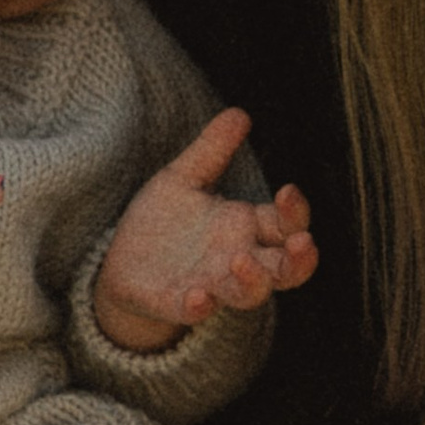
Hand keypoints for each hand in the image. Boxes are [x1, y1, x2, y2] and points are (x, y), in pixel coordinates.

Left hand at [91, 108, 315, 353]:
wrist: (121, 262)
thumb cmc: (163, 223)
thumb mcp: (183, 178)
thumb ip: (211, 151)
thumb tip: (239, 113)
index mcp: (245, 229)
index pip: (286, 225)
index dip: (295, 212)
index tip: (288, 190)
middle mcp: (236, 260)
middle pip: (285, 269)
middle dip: (299, 260)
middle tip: (303, 243)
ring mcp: (210, 285)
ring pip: (248, 295)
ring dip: (252, 282)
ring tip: (240, 260)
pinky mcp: (175, 302)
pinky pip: (192, 311)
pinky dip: (198, 307)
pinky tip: (199, 298)